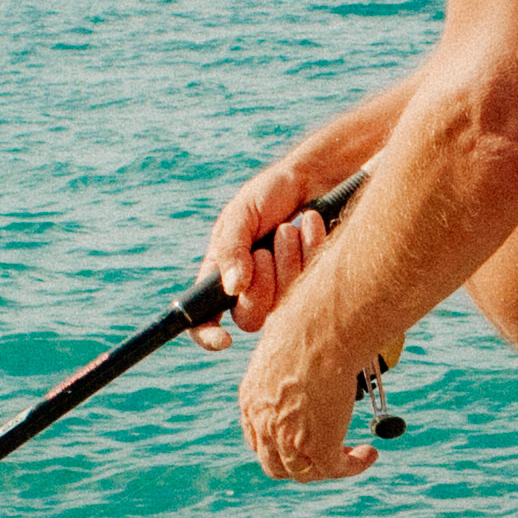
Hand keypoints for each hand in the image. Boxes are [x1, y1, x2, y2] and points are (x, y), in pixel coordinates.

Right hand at [204, 172, 327, 330]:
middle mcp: (250, 290)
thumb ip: (231, 248)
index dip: (207, 335)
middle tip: (265, 248)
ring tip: (289, 228)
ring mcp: (282, 290)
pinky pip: (312, 286)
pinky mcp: (312, 284)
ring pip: (283, 304)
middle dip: (260, 282)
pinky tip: (311, 225)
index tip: (223, 340)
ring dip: (286, 260)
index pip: (203, 319)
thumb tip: (233, 288)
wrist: (315, 178)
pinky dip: (310, 250)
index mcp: (222, 275)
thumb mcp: (242, 213)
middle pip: (249, 319)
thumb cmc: (271, 194)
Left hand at [237, 315, 385, 483]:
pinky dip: (354, 466)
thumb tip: (302, 339)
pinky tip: (369, 454)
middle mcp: (263, 422)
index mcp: (251, 397)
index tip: (301, 438)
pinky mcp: (318, 446)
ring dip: (328, 468)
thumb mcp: (286, 338)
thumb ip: (289, 352)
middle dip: (299, 464)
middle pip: (274, 463)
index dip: (279, 444)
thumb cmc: (308, 318)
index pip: (257, 437)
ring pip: (303, 473)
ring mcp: (288, 438)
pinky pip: (336, 469)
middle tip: (327, 452)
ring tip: (353, 455)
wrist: (323, 328)